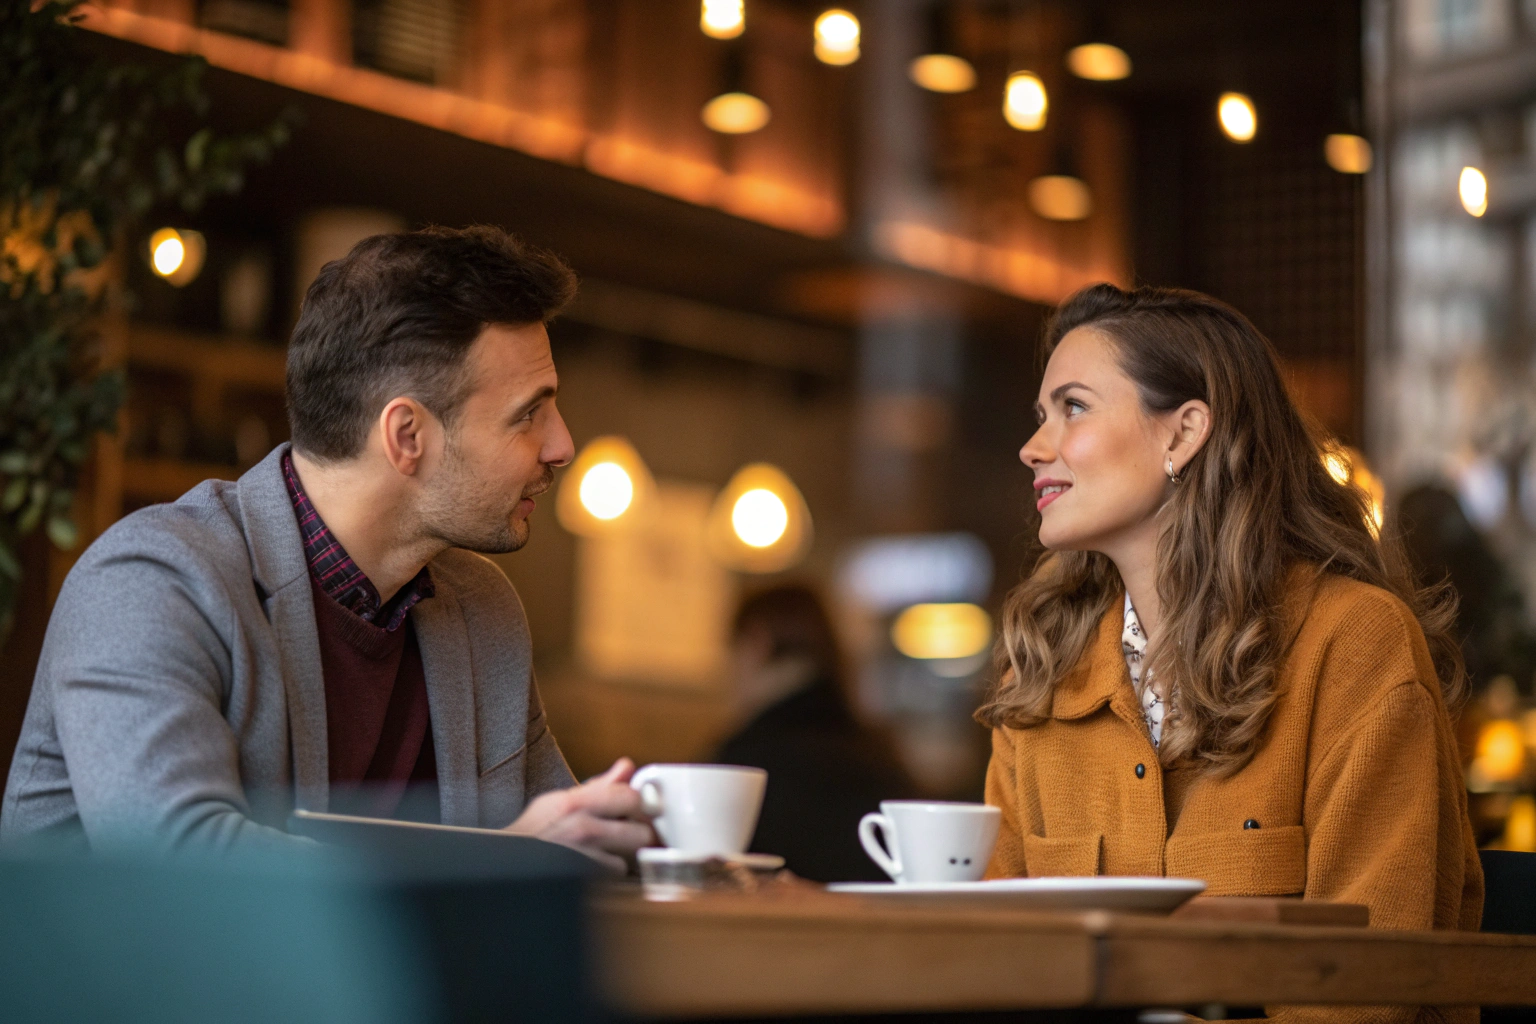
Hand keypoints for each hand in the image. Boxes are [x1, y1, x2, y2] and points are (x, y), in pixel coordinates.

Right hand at [505, 758, 655, 873]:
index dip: (640, 804)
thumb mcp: (561, 800)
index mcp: (576, 803)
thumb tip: (627, 766)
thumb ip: (599, 785)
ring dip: (621, 857)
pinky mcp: (583, 881)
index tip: (639, 809)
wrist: (505, 864)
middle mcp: (582, 828)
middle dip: (639, 834)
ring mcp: (583, 858)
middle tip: (630, 833)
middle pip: (641, 831)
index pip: (631, 797)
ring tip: (606, 852)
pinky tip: (596, 868)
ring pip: (628, 858)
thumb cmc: (534, 831)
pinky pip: (612, 877)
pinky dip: (608, 874)